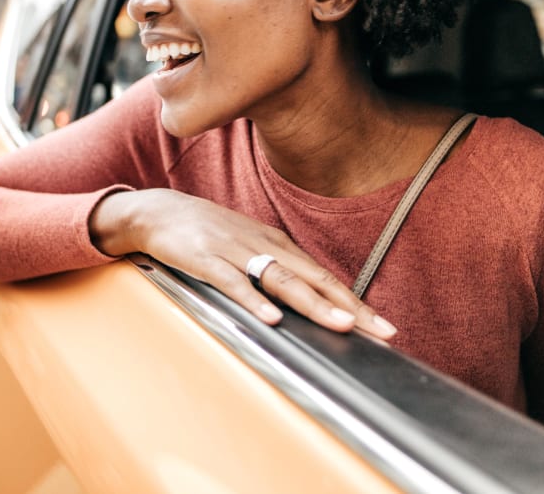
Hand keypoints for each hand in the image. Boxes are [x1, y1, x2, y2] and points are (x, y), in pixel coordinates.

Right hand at [91, 189, 396, 337]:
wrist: (160, 211)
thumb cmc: (207, 233)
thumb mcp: (248, 248)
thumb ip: (275, 271)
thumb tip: (306, 300)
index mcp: (276, 245)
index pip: (323, 276)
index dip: (354, 302)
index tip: (383, 326)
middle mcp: (263, 245)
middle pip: (313, 278)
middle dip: (348, 306)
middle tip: (379, 331)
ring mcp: (235, 251)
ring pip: (281, 280)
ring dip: (313, 303)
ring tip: (339, 324)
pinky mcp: (206, 259)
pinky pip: (233, 282)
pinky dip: (253, 300)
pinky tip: (270, 317)